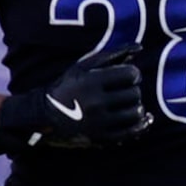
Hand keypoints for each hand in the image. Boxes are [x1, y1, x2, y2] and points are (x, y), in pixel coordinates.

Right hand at [0, 39, 151, 148]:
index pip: (132, 75)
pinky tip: (141, 119)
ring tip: (125, 104)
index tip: (125, 77)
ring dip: (136, 107)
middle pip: (135, 94)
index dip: (132, 74)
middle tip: (122, 92)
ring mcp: (98, 123)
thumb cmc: (69, 85)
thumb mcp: (84, 66)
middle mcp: (94, 103)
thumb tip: (139, 47)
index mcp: (91, 82)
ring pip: (136, 113)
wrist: (43, 115)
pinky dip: (140, 125)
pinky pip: (132, 132)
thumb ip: (113, 54)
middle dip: (132, 90)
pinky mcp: (100, 138)